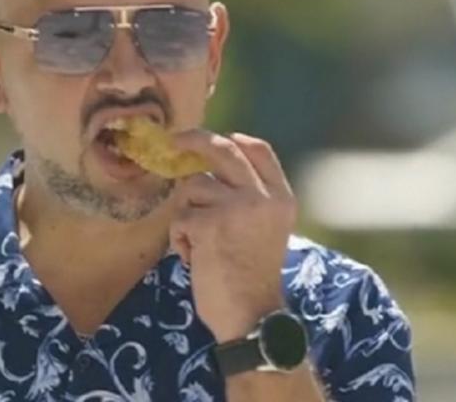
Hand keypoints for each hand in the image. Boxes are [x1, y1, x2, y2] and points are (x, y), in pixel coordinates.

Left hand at [168, 131, 296, 342]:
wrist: (251, 317)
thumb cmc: (250, 278)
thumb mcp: (265, 230)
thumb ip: (249, 198)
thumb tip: (208, 167)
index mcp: (281, 199)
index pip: (259, 151)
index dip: (234, 139)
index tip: (216, 138)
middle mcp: (263, 198)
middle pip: (223, 150)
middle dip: (194, 140)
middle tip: (175, 141)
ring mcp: (236, 208)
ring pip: (193, 186)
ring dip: (187, 213)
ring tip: (198, 243)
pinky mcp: (209, 224)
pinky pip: (180, 218)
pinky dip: (179, 239)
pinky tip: (194, 259)